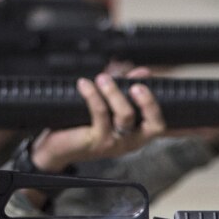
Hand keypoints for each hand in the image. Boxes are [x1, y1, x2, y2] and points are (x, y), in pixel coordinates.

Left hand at [30, 72, 167, 170]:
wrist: (58, 147)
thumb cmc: (85, 126)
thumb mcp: (109, 107)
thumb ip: (126, 89)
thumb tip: (143, 71)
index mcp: (137, 134)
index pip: (159, 124)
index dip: (159, 106)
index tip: (147, 82)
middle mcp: (130, 141)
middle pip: (153, 124)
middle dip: (147, 102)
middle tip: (135, 85)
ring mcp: (115, 143)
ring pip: (126, 116)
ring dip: (114, 92)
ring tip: (102, 78)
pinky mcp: (97, 141)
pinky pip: (101, 114)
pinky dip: (93, 95)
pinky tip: (84, 84)